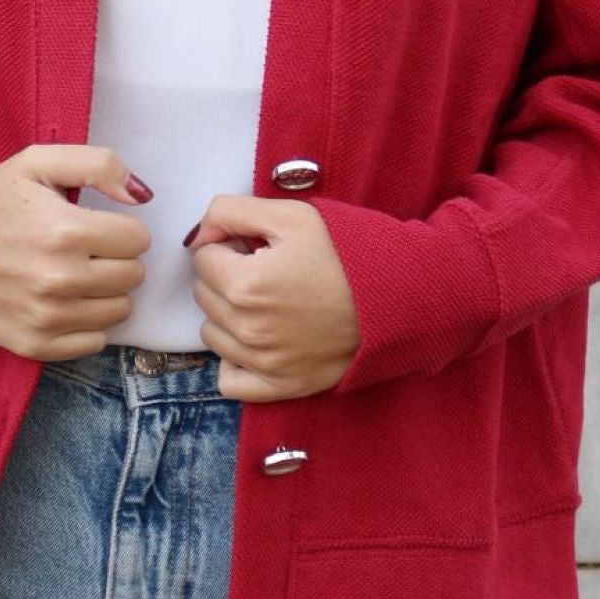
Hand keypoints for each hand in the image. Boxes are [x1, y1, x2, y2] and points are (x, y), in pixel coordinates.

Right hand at [0, 144, 151, 360]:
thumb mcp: (39, 162)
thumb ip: (99, 164)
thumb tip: (142, 197)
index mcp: (67, 231)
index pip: (139, 239)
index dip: (121, 229)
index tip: (96, 226)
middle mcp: (59, 279)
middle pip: (134, 276)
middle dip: (117, 259)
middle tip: (85, 251)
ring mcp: (46, 317)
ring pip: (120, 311)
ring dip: (105, 292)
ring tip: (74, 275)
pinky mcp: (34, 345)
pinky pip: (94, 342)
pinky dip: (87, 324)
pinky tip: (64, 302)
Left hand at [183, 195, 360, 400]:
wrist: (400, 297)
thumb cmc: (349, 252)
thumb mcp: (292, 215)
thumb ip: (232, 212)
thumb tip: (199, 233)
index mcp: (245, 284)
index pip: (203, 257)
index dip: (230, 244)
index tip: (258, 245)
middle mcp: (248, 328)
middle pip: (205, 294)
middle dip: (228, 276)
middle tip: (268, 269)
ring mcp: (264, 362)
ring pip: (212, 334)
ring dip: (229, 315)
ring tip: (270, 301)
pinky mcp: (281, 386)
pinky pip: (230, 380)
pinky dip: (235, 361)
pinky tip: (258, 340)